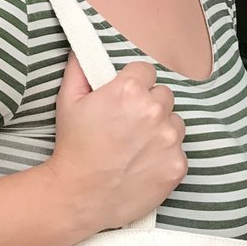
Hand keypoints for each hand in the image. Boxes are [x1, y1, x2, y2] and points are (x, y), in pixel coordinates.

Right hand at [48, 49, 188, 231]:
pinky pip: (179, 150)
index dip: (134, 84)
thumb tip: (83, 50)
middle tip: (128, 124)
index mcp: (129, 90)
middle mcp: (154, 111)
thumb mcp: (67, 101)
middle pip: (163, 95)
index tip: (124, 98)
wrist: (79, 195)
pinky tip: (142, 163)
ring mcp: (169, 139)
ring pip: (175, 122)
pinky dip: (165, 155)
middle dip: (148, 105)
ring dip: (161, 129)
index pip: (146, 71)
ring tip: (136, 145)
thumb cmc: (73, 147)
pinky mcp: (177, 164)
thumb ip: (79, 69)